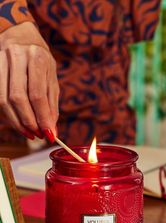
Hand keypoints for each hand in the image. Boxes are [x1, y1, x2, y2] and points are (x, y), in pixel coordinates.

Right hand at [0, 22, 58, 139]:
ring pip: (4, 100)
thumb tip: (52, 130)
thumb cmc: (40, 60)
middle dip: (29, 122)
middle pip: (18, 98)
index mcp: (36, 57)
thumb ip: (52, 104)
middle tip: (38, 135)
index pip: (37, 94)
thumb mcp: (51, 77)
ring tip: (29, 133)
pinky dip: (9, 114)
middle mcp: (16, 57)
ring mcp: (0, 62)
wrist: (19, 36)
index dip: (42, 117)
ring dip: (17, 122)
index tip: (49, 134)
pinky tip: (18, 122)